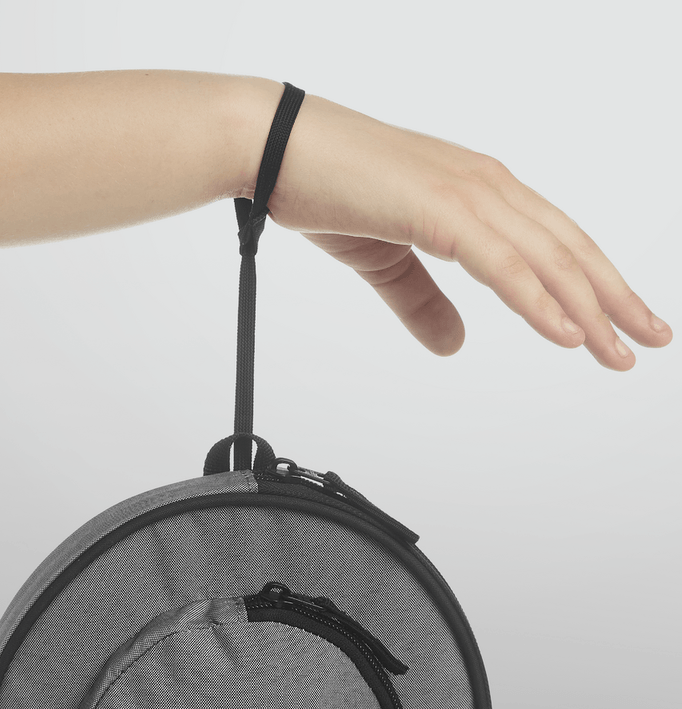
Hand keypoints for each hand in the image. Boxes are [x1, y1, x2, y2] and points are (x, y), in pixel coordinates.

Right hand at [263, 92, 671, 369]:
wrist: (275, 146)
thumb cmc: (325, 189)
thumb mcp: (386, 260)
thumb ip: (423, 301)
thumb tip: (456, 345)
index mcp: (476, 191)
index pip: (551, 242)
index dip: (592, 283)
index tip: (618, 322)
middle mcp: (484, 185)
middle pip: (566, 249)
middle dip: (612, 299)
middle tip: (649, 341)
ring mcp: (465, 192)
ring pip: (544, 257)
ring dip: (587, 308)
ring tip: (619, 352)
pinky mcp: (438, 207)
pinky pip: (500, 261)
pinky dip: (535, 298)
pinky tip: (565, 334)